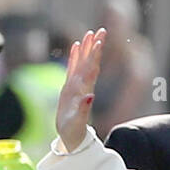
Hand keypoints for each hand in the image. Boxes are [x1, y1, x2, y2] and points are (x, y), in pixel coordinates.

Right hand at [56, 28, 106, 151]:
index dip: (95, 55)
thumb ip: (84, 109)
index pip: (91, 69)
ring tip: (89, 33)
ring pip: (82, 63)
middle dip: (94, 46)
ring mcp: (76, 86)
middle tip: (100, 30)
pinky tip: (76, 46)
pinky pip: (72, 68)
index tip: (99, 41)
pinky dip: (75, 57)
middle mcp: (82, 87)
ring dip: (86, 48)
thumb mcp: (77, 122)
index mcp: (84, 91)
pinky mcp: (70, 89)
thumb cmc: (73, 133)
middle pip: (89, 62)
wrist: (71, 139)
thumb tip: (90, 95)